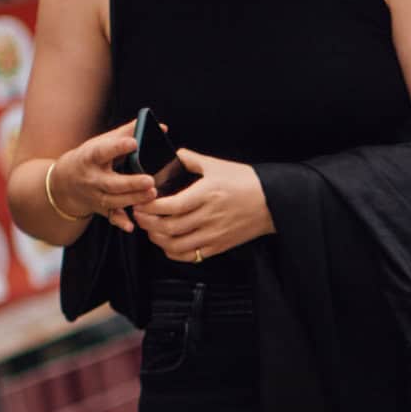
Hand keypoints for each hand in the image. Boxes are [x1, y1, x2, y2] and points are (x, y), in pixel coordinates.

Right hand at [52, 120, 157, 232]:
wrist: (66, 182)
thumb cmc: (91, 158)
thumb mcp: (103, 142)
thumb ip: (130, 133)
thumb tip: (161, 126)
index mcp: (91, 158)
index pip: (102, 151)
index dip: (117, 147)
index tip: (133, 143)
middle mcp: (92, 179)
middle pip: (111, 182)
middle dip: (130, 183)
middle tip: (150, 180)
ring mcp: (95, 196)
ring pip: (114, 201)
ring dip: (133, 199)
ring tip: (152, 194)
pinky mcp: (101, 209)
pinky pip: (111, 217)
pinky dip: (120, 222)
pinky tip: (131, 226)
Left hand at [133, 152, 272, 262]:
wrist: (271, 202)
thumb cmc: (246, 182)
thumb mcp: (217, 165)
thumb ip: (191, 159)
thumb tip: (172, 155)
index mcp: (207, 194)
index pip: (170, 205)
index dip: (150, 206)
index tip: (141, 200)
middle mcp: (208, 217)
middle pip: (168, 227)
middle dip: (147, 222)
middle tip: (138, 214)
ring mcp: (213, 235)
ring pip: (175, 245)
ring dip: (157, 238)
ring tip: (150, 228)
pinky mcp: (218, 247)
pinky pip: (189, 256)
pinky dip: (173, 252)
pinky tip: (168, 242)